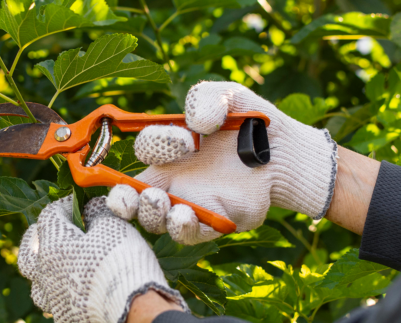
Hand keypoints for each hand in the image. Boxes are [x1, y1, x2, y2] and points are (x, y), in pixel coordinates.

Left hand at [18, 196, 188, 322]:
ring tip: (57, 263)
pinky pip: (54, 303)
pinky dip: (59, 292)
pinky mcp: (64, 318)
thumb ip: (97, 211)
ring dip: (43, 269)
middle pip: (28, 252)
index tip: (80, 203)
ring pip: (36, 282)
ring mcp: (52, 299)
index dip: (65, 205)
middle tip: (50, 231)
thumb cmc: (121, 261)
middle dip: (37, 237)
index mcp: (52, 246)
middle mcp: (45, 273)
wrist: (134, 309)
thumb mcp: (113, 226)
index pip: (49, 216)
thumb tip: (92, 206)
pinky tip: (73, 289)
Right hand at [106, 81, 337, 244]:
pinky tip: (183, 216)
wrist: (287, 152)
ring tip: (160, 202)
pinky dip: (181, 228)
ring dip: (150, 214)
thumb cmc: (252, 122)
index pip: (144, 151)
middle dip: (122, 199)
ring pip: (155, 220)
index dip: (155, 145)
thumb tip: (196, 123)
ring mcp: (191, 204)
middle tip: (130, 194)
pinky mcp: (214, 222)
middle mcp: (173, 180)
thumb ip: (206, 98)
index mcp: (170, 150)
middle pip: (132, 197)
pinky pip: (189, 234)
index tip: (185, 140)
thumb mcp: (229, 97)